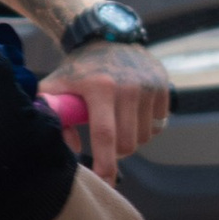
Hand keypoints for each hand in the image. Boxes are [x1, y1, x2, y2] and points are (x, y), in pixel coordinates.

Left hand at [45, 42, 172, 185]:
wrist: (107, 37)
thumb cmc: (77, 69)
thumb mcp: (56, 87)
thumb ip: (55, 117)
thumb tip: (73, 149)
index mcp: (100, 88)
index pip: (105, 135)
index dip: (105, 164)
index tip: (104, 183)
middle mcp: (128, 87)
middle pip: (128, 143)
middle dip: (116, 153)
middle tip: (106, 142)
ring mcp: (149, 86)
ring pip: (144, 137)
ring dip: (131, 139)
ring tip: (117, 121)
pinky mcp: (164, 87)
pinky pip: (158, 125)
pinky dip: (146, 126)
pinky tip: (132, 112)